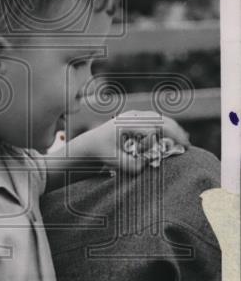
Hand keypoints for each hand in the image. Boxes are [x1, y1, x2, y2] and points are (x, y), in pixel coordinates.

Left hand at [71, 111, 189, 174]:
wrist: (93, 143)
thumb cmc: (103, 152)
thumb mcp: (115, 161)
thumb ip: (131, 165)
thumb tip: (148, 164)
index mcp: (125, 124)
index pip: (149, 131)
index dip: (158, 143)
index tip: (163, 153)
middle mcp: (132, 117)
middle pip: (159, 120)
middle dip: (175, 132)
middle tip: (187, 146)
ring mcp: (136, 115)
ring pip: (161, 118)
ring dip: (174, 129)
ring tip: (185, 142)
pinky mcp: (139, 118)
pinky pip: (158, 120)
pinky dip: (168, 127)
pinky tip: (177, 137)